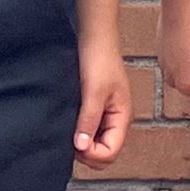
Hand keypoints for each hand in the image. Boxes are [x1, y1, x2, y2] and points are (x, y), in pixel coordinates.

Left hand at [72, 33, 131, 167]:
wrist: (94, 36)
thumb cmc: (99, 58)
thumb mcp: (93, 91)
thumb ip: (89, 119)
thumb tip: (81, 146)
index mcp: (122, 117)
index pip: (111, 152)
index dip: (93, 154)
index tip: (76, 142)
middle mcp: (115, 119)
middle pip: (104, 153)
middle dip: (87, 153)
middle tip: (69, 140)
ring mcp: (105, 115)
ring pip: (95, 143)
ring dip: (82, 143)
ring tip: (67, 130)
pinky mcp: (94, 107)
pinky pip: (89, 130)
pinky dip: (79, 132)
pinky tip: (68, 123)